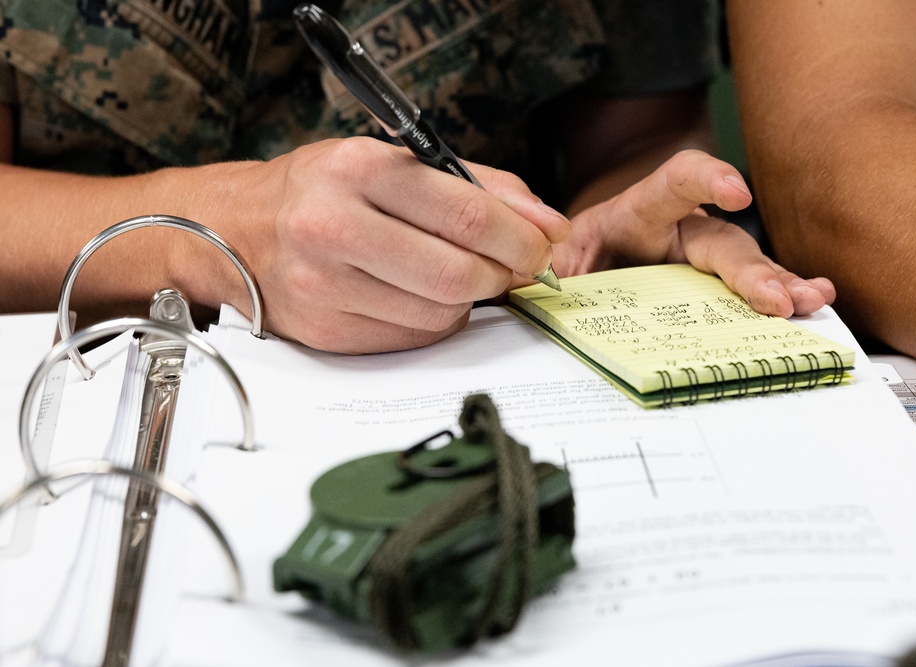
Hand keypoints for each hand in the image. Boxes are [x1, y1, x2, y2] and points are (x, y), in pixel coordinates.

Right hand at [186, 138, 569, 352]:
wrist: (237, 230)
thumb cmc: (325, 191)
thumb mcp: (393, 163)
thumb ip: (479, 186)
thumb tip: (548, 224)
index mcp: (358, 170)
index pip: (466, 213)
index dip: (521, 238)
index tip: (543, 245)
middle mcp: (333, 227)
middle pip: (457, 273)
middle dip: (504, 274)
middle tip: (512, 267)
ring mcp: (324, 287)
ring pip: (440, 313)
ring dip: (469, 299)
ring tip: (458, 274)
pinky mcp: (326, 332)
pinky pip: (412, 337)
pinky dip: (433, 319)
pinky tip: (418, 295)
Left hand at [552, 149, 834, 316]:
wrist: (575, 275)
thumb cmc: (570, 260)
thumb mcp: (551, 263)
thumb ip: (549, 272)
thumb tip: (540, 288)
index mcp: (636, 214)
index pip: (675, 182)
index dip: (707, 181)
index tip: (734, 192)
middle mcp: (678, 231)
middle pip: (721, 241)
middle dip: (751, 270)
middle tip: (776, 299)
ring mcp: (699, 261)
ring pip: (745, 267)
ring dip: (779, 284)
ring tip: (811, 300)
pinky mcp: (710, 288)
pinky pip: (748, 293)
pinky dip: (777, 298)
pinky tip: (810, 304)